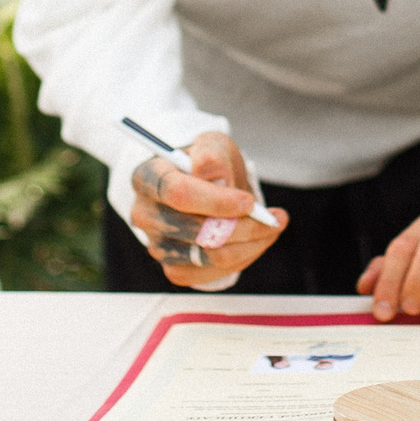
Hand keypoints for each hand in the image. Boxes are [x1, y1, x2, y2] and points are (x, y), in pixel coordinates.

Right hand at [127, 133, 285, 287]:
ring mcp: (157, 245)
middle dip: (243, 226)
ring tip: (271, 226)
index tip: (249, 201)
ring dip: (249, 244)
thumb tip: (215, 178)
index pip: (178, 192)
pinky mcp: (174, 268)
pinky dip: (241, 259)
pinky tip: (254, 242)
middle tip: (274, 218)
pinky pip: (211, 275)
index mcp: (148, 177)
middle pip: (196, 230)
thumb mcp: (212, 145)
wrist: (202, 186)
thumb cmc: (207, 163)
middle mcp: (146, 214)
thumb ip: (213, 157)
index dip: (217, 200)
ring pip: (209, 256)